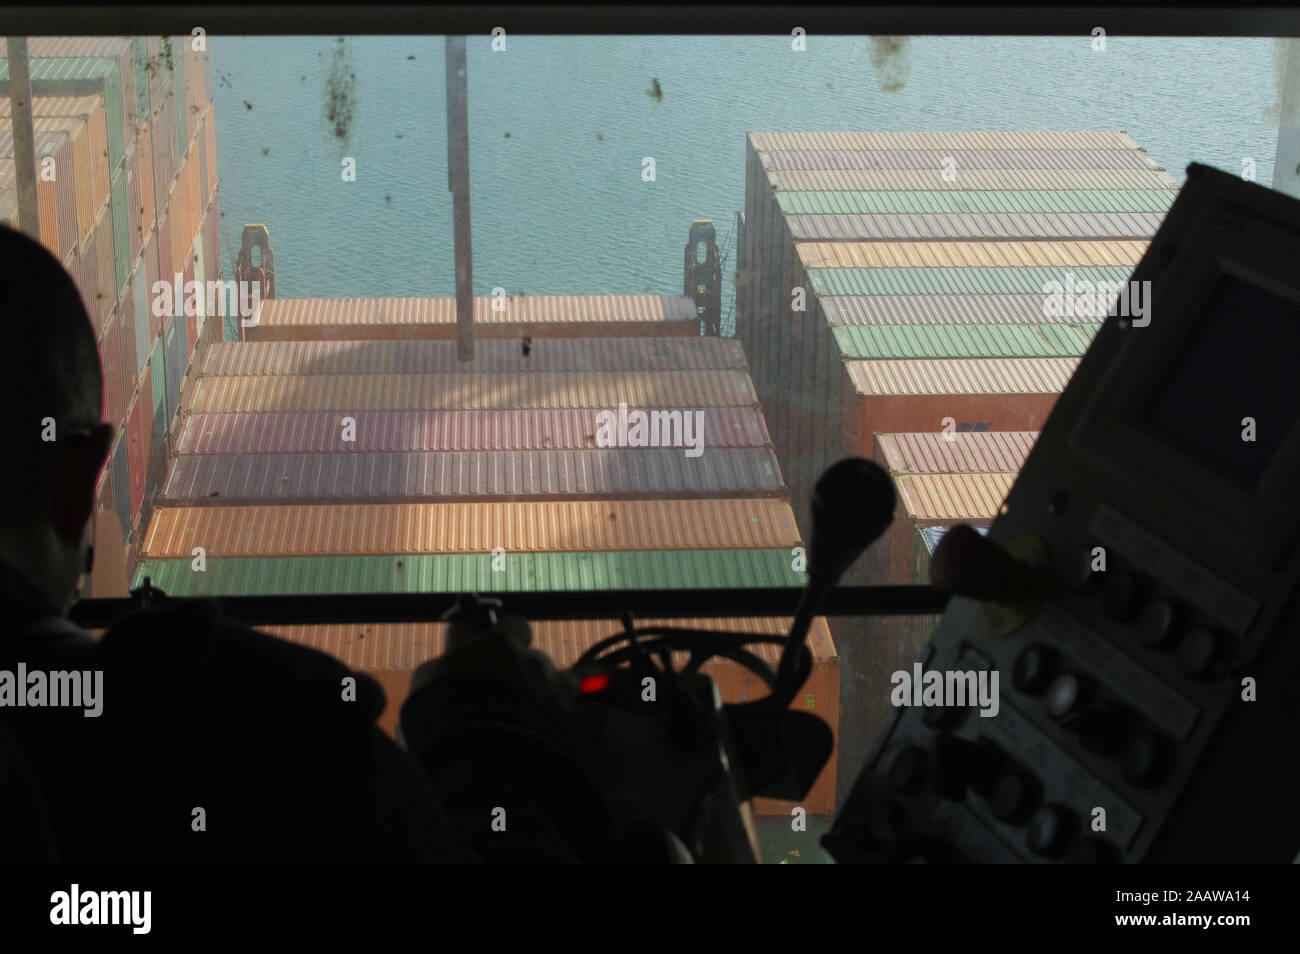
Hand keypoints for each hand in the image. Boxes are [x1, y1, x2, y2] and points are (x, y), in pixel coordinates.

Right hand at [411, 616, 579, 720]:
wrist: (475, 761)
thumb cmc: (443, 714)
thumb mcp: (431, 675)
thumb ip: (453, 651)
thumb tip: (459, 632)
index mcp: (502, 645)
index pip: (516, 627)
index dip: (509, 640)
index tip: (498, 653)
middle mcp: (535, 663)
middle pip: (538, 660)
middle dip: (527, 676)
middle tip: (508, 699)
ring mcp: (558, 693)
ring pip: (567, 682)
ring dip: (555, 694)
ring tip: (540, 715)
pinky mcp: (577, 726)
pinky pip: (592, 716)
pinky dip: (584, 720)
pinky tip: (574, 729)